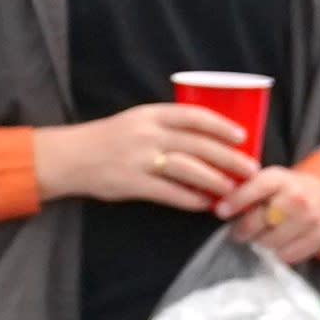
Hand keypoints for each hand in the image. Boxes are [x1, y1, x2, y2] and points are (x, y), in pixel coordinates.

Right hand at [34, 101, 255, 214]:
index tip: (242, 136)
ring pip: (189, 169)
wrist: (69, 157)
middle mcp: (147, 134)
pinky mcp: (133, 183)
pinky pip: (170, 193)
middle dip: (229, 158)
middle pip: (198, 145)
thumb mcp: (135, 122)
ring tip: (231, 189)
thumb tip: (205, 142)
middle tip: (250, 168)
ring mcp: (140, 159)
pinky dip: (191, 199)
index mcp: (150, 114)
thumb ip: (165, 127)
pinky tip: (204, 204)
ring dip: (215, 181)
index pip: (194, 116)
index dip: (221, 126)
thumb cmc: (106, 139)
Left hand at [221, 163, 319, 264]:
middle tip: (238, 233)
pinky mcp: (317, 238)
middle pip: (260, 221)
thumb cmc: (284, 190)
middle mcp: (297, 198)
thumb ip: (246, 190)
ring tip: (257, 238)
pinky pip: (286, 255)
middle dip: (243, 230)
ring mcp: (309, 219)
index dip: (236, 201)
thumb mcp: (267, 180)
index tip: (221, 212)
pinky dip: (275, 253)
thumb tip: (220, 208)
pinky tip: (274, 244)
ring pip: (271, 242)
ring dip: (259, 243)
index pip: (255, 188)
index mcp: (279, 179)